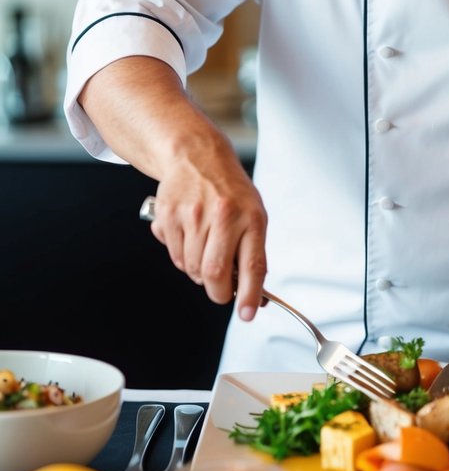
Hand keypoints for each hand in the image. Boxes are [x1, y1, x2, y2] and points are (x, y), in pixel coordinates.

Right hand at [148, 138, 267, 320]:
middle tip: (220, 291)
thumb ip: (252, 252)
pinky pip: (174, 256)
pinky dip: (182, 258)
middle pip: (215, 274)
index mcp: (251, 217)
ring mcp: (194, 215)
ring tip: (204, 250)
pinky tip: (188, 237)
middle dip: (217, 292)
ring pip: (191, 269)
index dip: (250, 294)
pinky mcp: (170, 215)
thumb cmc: (229, 190)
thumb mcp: (252, 214)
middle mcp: (224, 215)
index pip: (252, 265)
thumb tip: (256, 295)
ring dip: (197, 272)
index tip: (247, 313)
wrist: (197, 156)